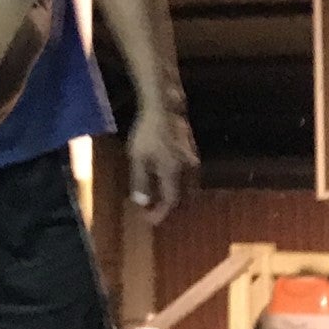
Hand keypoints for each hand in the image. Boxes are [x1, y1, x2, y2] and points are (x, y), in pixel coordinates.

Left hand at [127, 106, 197, 222]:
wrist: (163, 107)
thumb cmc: (147, 133)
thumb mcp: (137, 158)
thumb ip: (140, 181)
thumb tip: (142, 203)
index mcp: (173, 172)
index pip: (170, 201)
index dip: (159, 213)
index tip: (149, 220)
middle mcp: (186, 169)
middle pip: (180, 195)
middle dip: (167, 206)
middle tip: (152, 211)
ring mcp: (191, 158)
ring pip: (184, 184)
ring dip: (171, 194)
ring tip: (156, 198)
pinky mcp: (190, 150)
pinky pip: (184, 173)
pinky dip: (174, 181)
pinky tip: (163, 179)